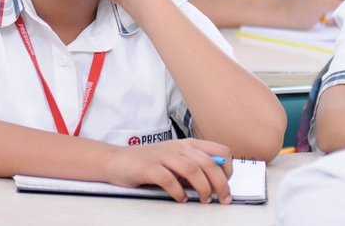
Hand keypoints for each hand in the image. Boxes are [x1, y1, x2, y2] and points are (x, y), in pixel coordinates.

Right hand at [105, 139, 232, 202]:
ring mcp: (163, 156)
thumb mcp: (175, 161)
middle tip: (222, 199)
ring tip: (203, 200)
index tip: (225, 184)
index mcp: (188, 144)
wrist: (117, 161)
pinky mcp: (149, 167)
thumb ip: (194, 168)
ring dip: (203, 188)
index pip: (220, 151)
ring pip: (192, 169)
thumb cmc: (148, 163)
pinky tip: (180, 199)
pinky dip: (179, 192)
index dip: (227, 169)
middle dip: (220, 184)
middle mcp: (178, 147)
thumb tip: (216, 184)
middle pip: (208, 163)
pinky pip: (169, 179)